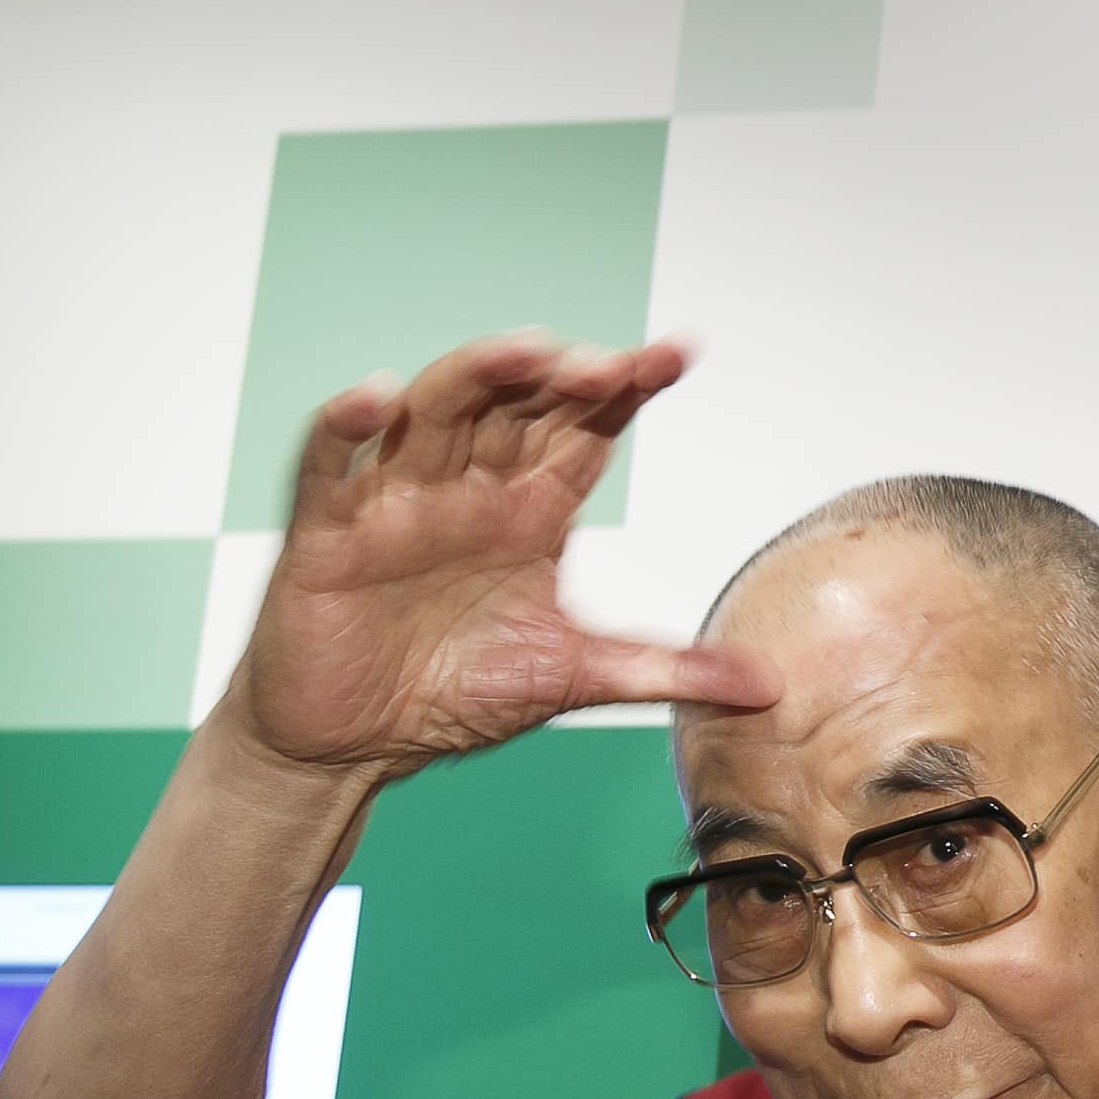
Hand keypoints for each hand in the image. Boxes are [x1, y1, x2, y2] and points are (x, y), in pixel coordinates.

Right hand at [232, 331, 778, 775]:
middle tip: (606, 367)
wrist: (356, 746)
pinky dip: (346, 427)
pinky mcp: (327, 533)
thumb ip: (668, 670)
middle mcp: (468, 489)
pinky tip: (377, 397)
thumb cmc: (456, 695)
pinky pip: (329, 466)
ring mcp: (398, 503)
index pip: (585, 429)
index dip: (626, 387)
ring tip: (524, 352)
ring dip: (475, 376)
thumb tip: (770, 686)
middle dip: (558, 376)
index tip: (677, 354)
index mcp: (531, 509)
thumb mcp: (577, 678)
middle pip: (515, 405)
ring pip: (434, 414)